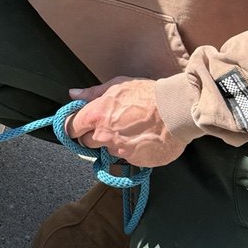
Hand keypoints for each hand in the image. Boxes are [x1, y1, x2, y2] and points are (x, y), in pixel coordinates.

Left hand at [65, 76, 183, 168]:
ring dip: (114, 142)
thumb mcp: (118, 86)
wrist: (176, 112)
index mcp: (96, 115)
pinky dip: (131, 150)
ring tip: (130, 130)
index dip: (74, 126)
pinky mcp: (134, 161)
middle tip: (109, 125)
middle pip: (86, 142)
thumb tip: (73, 94)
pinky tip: (142, 138)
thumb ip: (92, 93)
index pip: (71, 127)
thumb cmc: (148, 95)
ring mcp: (118, 150)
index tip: (78, 125)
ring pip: (107, 150)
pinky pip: (126, 157)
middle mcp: (104, 136)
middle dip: (93, 136)